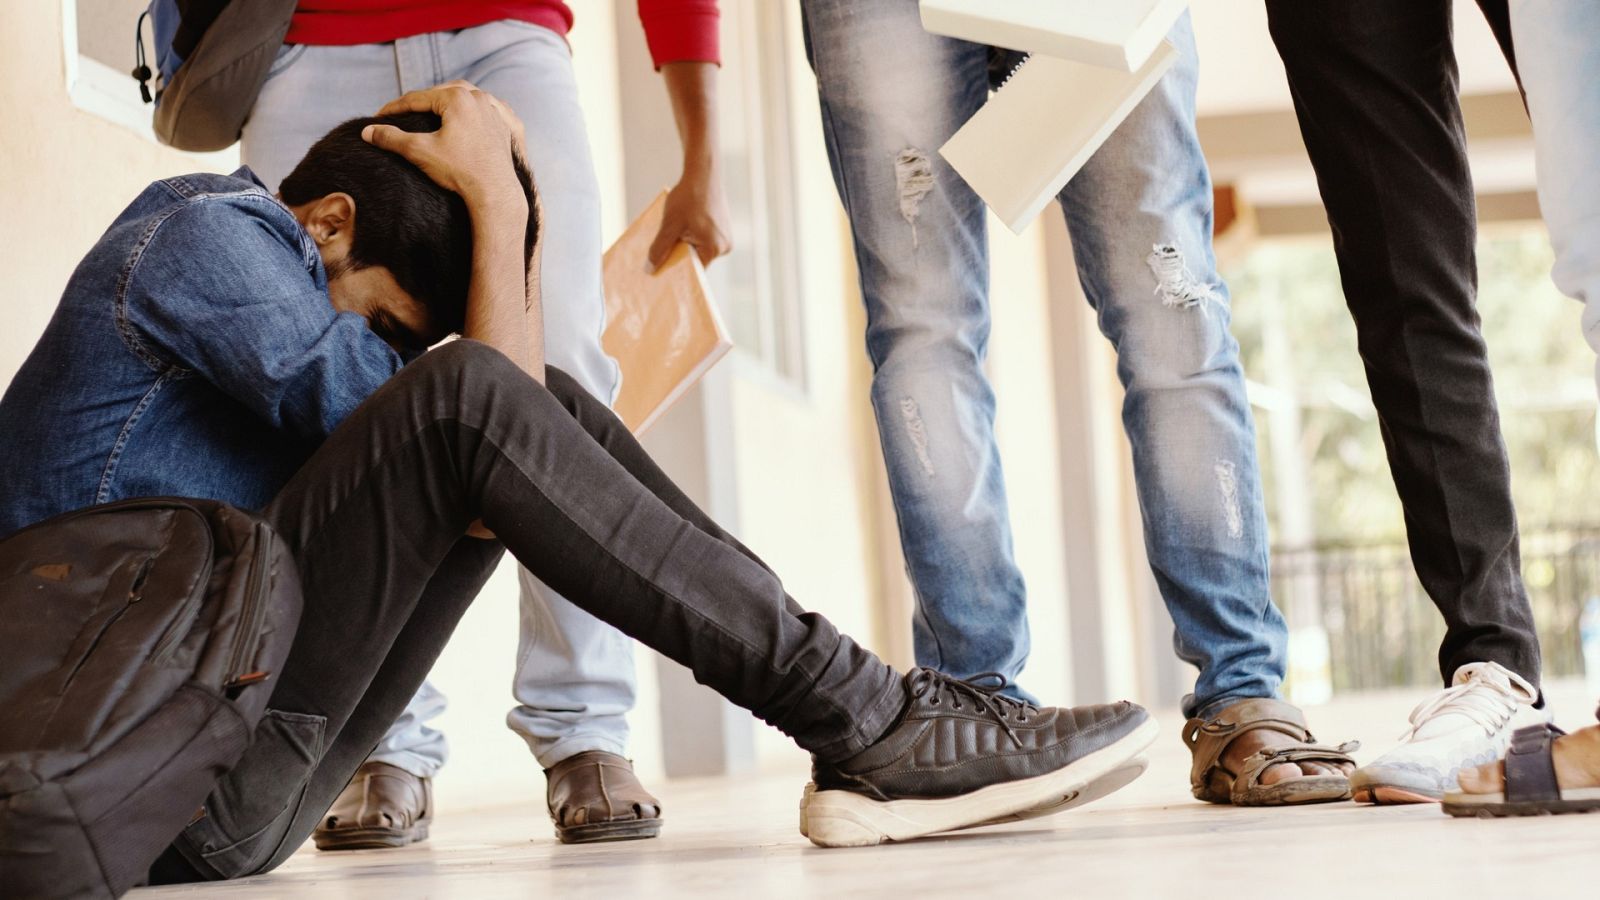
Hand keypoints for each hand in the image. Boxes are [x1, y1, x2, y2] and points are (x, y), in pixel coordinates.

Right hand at [364, 81, 526, 207]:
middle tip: (401, 113)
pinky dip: (470, 109)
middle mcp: (478, 98)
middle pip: (440, 94)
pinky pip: (484, 109)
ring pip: (464, 97)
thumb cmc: (460, 171)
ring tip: (429, 110)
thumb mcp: (420, 151)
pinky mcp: (504, 126)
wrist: (495, 193)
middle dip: (419, 102)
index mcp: (457, 97)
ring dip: (445, 101)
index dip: (395, 108)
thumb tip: (367, 131)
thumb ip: (391, 138)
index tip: (378, 116)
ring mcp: (494, 110)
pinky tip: (464, 114)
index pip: (417, 98)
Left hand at [647, 165, 731, 269]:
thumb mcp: (669, 225)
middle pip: (697, 260)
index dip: (677, 269)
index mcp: (714, 248)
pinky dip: (692, 235)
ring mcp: (725, 237)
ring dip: (685, 243)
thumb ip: (659, 249)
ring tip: (676, 230)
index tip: (661, 270)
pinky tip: (685, 224)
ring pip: (700, 249)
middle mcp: (724, 246)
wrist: (703, 173)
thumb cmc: (688, 197)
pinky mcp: (723, 228)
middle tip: (664, 248)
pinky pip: (704, 239)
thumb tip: (650, 270)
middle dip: (680, 254)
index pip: (693, 269)